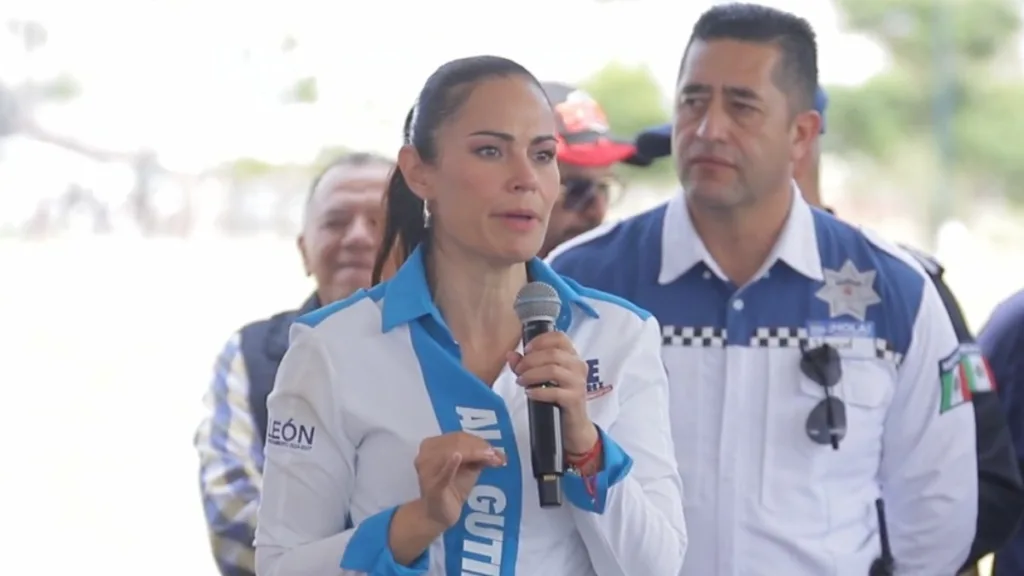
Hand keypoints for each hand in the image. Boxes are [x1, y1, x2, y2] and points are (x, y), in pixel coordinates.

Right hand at [414, 431, 506, 528]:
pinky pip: (442, 473)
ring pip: (452, 452)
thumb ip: (478, 456)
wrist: (438, 514)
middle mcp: (426, 453)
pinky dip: (450, 465)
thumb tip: (495, 452)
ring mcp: (428, 470)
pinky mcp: (433, 487)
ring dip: (474, 454)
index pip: (458, 437)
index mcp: (433, 445)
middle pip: (456, 442)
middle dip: (479, 447)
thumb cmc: (453, 488)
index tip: (495, 451)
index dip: (478, 441)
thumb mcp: (468, 468)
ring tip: (491, 460)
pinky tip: (457, 457)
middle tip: (496, 456)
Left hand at [507, 332, 598, 454]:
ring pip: (553, 370)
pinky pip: (554, 391)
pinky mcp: (575, 399)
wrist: (572, 425)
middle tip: (518, 371)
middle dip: (530, 361)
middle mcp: (578, 366)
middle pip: (553, 354)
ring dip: (532, 375)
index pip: (560, 337)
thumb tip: (510, 355)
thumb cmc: (557, 397)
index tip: (527, 350)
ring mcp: (578, 382)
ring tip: (521, 381)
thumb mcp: (541, 378)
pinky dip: (538, 391)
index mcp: (572, 356)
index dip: (541, 340)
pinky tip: (529, 393)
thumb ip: (525, 365)